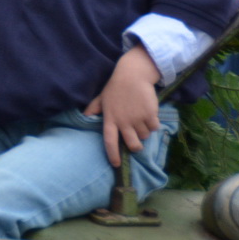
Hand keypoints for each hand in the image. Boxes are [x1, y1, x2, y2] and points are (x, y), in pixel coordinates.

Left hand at [84, 44, 161, 166]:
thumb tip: (84, 116)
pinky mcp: (150, 114)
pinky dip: (153, 123)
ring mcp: (137, 118)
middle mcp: (123, 121)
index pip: (109, 141)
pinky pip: (154, 127)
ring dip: (145, 131)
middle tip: (137, 143)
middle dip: (136, 147)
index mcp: (110, 119)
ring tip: (141, 119)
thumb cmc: (115, 87)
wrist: (133, 75)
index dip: (112, 154)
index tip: (116, 164)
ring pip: (145, 136)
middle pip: (133, 144)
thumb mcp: (102, 97)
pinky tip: (149, 113)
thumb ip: (93, 108)